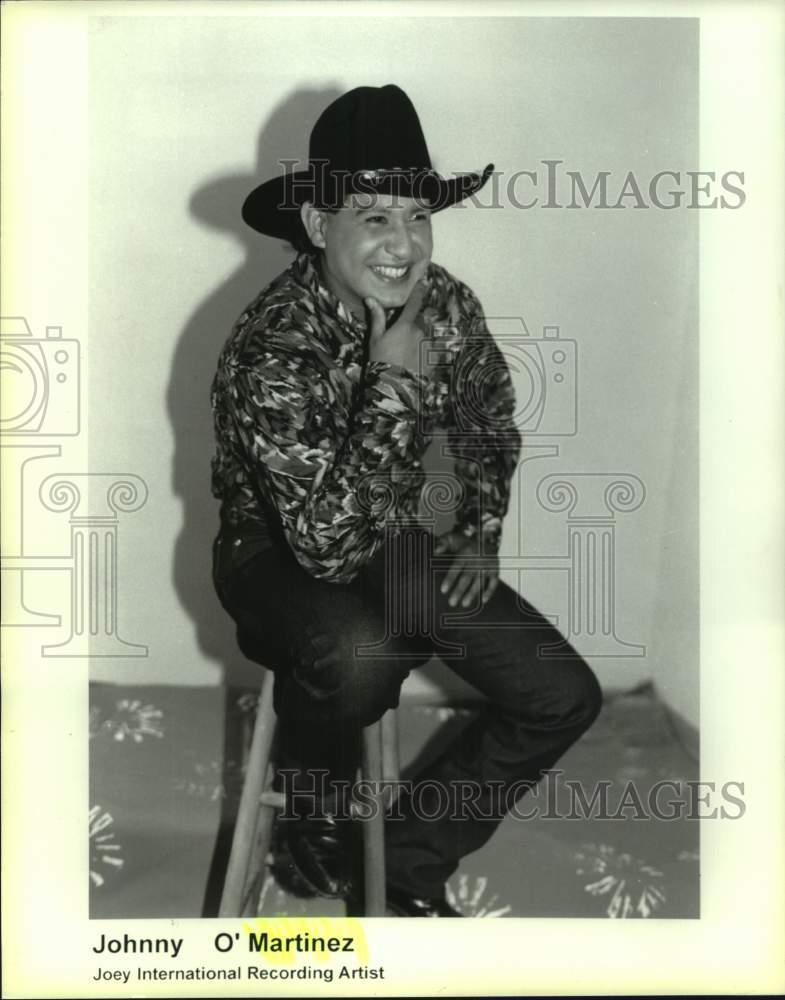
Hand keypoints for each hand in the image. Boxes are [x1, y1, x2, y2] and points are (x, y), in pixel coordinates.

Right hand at [365, 262, 444, 377]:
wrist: (395, 387)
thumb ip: (377, 317)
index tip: (423, 282)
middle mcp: (420, 331)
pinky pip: (434, 346)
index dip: (419, 290)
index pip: (415, 302)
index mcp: (406, 325)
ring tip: (410, 347)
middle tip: (405, 331)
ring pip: (428, 332)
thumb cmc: (381, 362)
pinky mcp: (434, 357)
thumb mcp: (375, 339)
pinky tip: (418, 356)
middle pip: (421, 318)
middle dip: (416, 320)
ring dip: (422, 334)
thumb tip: (371, 298)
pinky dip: (430, 347)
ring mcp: (429, 344)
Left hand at [434, 529, 499, 607]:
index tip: (443, 590)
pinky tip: (483, 601)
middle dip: (459, 591)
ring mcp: (488, 565)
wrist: (484, 539)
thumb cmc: (462, 543)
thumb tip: (435, 551)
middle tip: (452, 603)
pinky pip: (494, 582)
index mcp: (466, 552)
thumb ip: (442, 543)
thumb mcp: (452, 538)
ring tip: (464, 604)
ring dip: (472, 593)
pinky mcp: (495, 570)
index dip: (450, 578)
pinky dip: (489, 591)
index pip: (457, 567)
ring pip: (479, 581)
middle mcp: (478, 559)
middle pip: (467, 577)